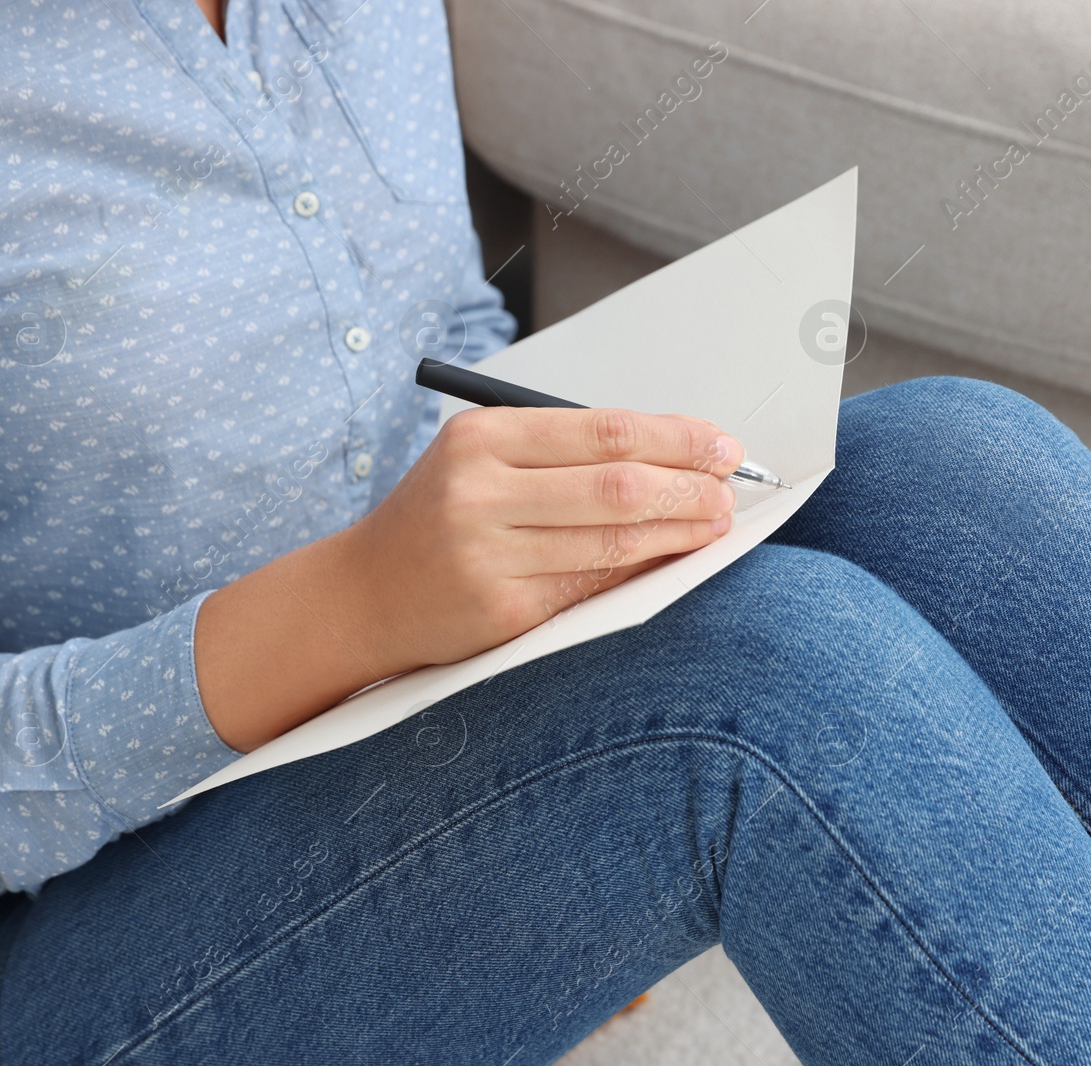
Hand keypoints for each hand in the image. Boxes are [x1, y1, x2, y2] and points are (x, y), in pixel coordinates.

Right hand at [195, 406, 742, 751]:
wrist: (360, 596)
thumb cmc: (436, 519)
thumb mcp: (480, 463)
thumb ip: (560, 456)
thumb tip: (670, 458)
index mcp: (481, 438)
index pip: (602, 430)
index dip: (675, 437)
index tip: (721, 445)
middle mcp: (479, 491)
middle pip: (616, 484)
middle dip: (689, 485)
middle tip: (730, 488)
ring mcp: (488, 554)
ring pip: (612, 539)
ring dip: (678, 532)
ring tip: (713, 522)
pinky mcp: (500, 610)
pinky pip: (591, 586)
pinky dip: (640, 570)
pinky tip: (670, 560)